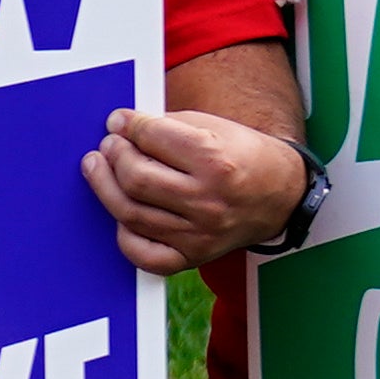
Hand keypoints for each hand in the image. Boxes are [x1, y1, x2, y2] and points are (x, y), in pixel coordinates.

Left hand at [82, 104, 302, 275]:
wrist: (280, 196)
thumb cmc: (241, 155)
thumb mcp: (213, 127)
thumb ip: (166, 125)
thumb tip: (119, 127)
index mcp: (215, 161)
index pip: (151, 138)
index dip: (127, 125)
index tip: (117, 121)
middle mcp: (207, 201)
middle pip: (135, 178)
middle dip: (113, 155)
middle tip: (108, 145)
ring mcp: (199, 233)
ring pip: (130, 213)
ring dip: (105, 186)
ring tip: (99, 168)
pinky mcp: (192, 257)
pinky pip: (142, 254)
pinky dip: (124, 234)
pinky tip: (121, 213)